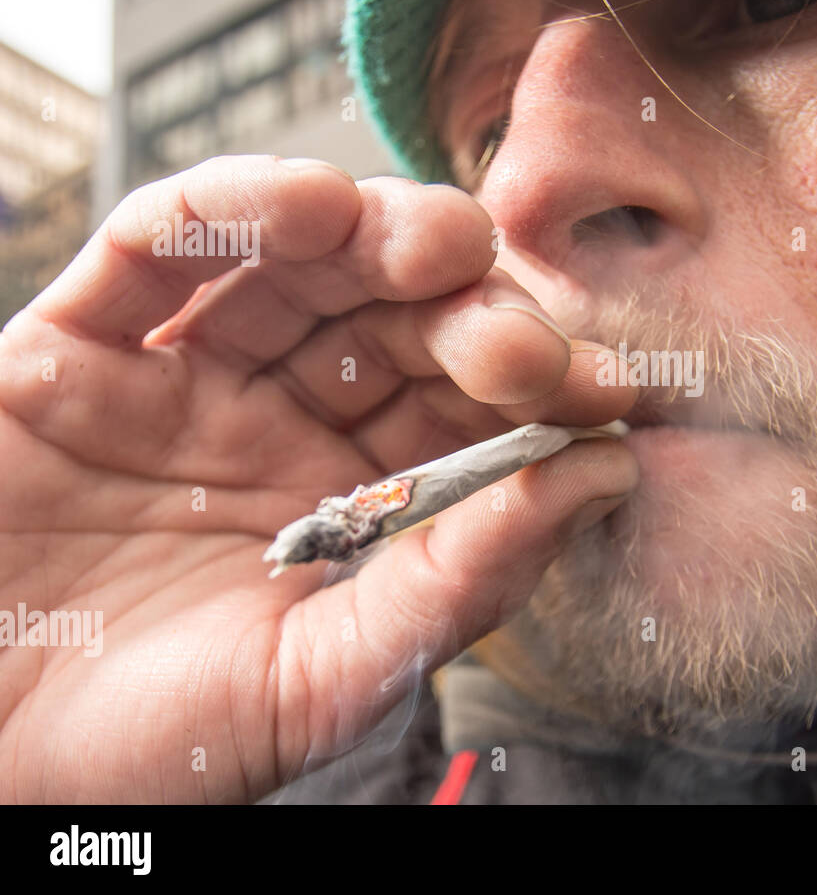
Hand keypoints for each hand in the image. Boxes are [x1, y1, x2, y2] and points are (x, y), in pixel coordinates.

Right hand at [0, 155, 636, 801]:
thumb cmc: (161, 740)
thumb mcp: (334, 675)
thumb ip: (465, 577)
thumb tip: (608, 475)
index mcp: (359, 494)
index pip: (465, 409)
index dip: (538, 388)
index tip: (606, 389)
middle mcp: (286, 419)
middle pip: (398, 322)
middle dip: (472, 315)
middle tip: (523, 342)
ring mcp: (188, 375)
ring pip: (299, 263)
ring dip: (376, 234)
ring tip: (441, 243)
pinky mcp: (78, 349)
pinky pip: (155, 251)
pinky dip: (229, 210)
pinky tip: (306, 205)